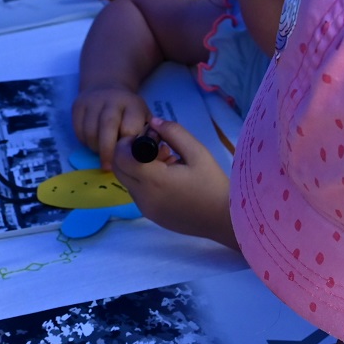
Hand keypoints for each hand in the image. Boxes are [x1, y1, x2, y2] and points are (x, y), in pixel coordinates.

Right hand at [72, 84, 150, 169]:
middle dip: (107, 151)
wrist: (107, 86)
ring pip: (90, 131)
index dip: (128, 147)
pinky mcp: (77, 105)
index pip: (129, 128)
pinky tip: (93, 143)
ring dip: (95, 148)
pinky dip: (85, 141)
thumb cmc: (130, 111)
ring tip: (102, 153)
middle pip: (107, 127)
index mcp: (132, 104)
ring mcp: (92, 100)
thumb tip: (151, 157)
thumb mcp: (144, 118)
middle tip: (108, 167)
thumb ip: (149, 136)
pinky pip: (78, 130)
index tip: (127, 159)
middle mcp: (112, 99)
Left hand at [111, 117, 234, 246]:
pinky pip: (138, 193)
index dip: (129, 142)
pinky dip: (146, 181)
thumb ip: (174, 133)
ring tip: (168, 163)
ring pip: (128, 181)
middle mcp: (143, 196)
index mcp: (154, 180)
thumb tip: (153, 122)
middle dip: (130, 153)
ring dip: (139, 168)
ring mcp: (145, 209)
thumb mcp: (198, 153)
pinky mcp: (151, 216)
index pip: (121, 156)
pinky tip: (169, 180)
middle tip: (155, 148)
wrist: (224, 220)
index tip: (148, 137)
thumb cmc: (214, 185)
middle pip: (118, 168)